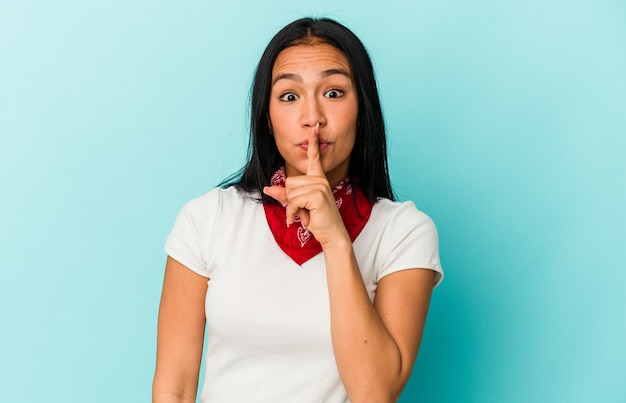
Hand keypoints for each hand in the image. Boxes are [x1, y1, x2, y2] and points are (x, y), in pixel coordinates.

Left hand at [264, 124, 348, 245]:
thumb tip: (268, 188)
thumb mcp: (298, 206)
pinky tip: (303, 219)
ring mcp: (319, 186)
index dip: (313, 142)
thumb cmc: (317, 220)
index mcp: (318, 179)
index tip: (315, 128)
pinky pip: (293, 201)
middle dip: (290, 199)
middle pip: (289, 182)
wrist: (332, 234)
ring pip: (290, 192)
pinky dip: (293, 213)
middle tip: (303, 210)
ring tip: (305, 214)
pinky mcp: (317, 195)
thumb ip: (285, 196)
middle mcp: (319, 180)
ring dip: (292, 208)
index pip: (314, 157)